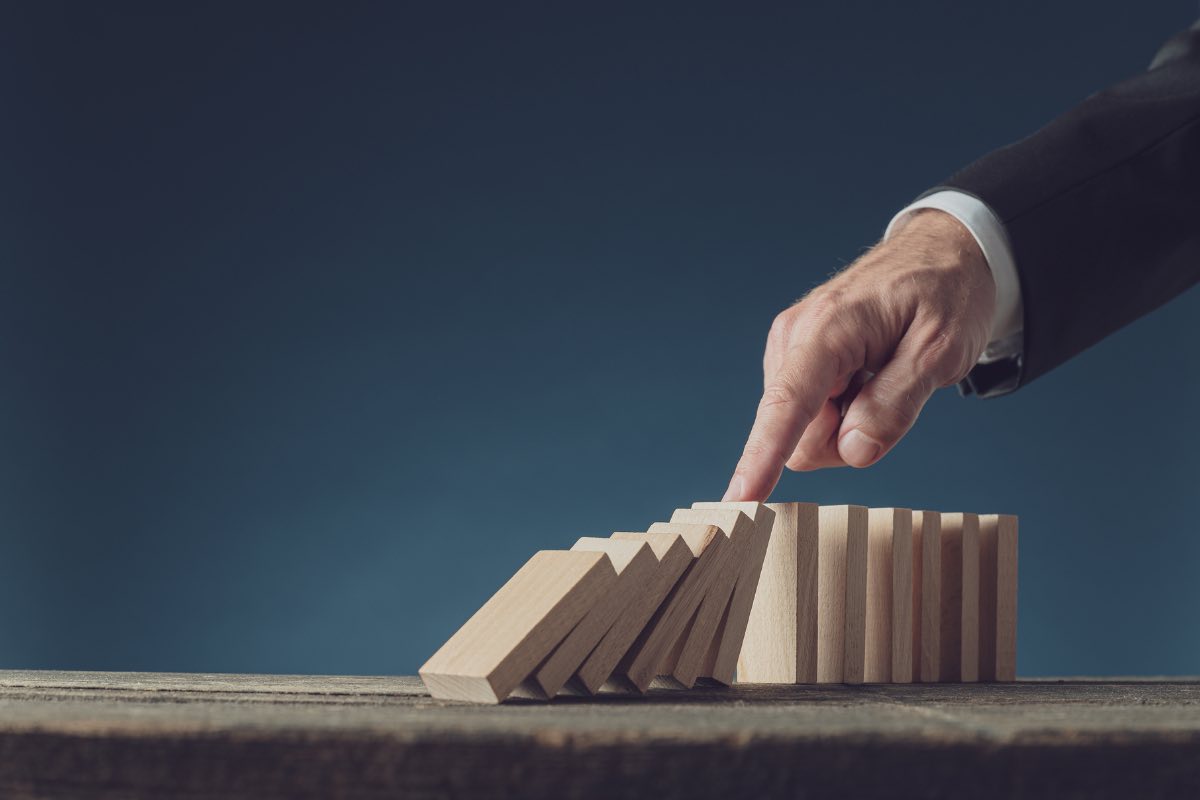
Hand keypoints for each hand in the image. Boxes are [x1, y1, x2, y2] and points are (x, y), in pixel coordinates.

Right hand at [723, 209, 996, 501]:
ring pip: (804, 431)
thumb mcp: (941, 351)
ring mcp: (791, 349)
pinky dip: (844, 411)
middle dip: (845, 439)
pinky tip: (868, 378)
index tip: (737, 499)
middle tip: (894, 398)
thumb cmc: (944, 293)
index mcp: (827, 330)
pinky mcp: (796, 359)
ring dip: (847, 424)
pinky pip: (810, 415)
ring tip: (883, 379)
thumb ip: (896, 404)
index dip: (761, 458)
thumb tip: (853, 451)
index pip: (788, 407)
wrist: (942, 252)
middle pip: (800, 436)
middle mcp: (794, 339)